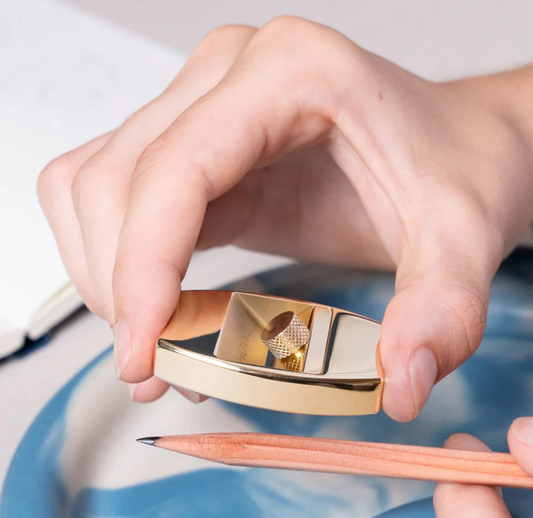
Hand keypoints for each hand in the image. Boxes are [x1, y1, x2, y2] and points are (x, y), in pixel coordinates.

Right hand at [38, 18, 532, 413]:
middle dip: (119, 287)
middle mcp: (229, 77)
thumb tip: (400, 384)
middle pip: (113, 181)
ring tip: (157, 347)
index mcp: (288, 73)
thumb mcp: (464, 237)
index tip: (144, 354)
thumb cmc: (456, 168)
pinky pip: (117, 198)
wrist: (457, 148)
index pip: (173, 170)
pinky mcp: (199, 152)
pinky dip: (119, 262)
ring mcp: (204, 109)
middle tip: (157, 367)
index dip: (141, 269)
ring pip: (94, 188)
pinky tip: (161, 310)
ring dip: (108, 277)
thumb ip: (440, 311)